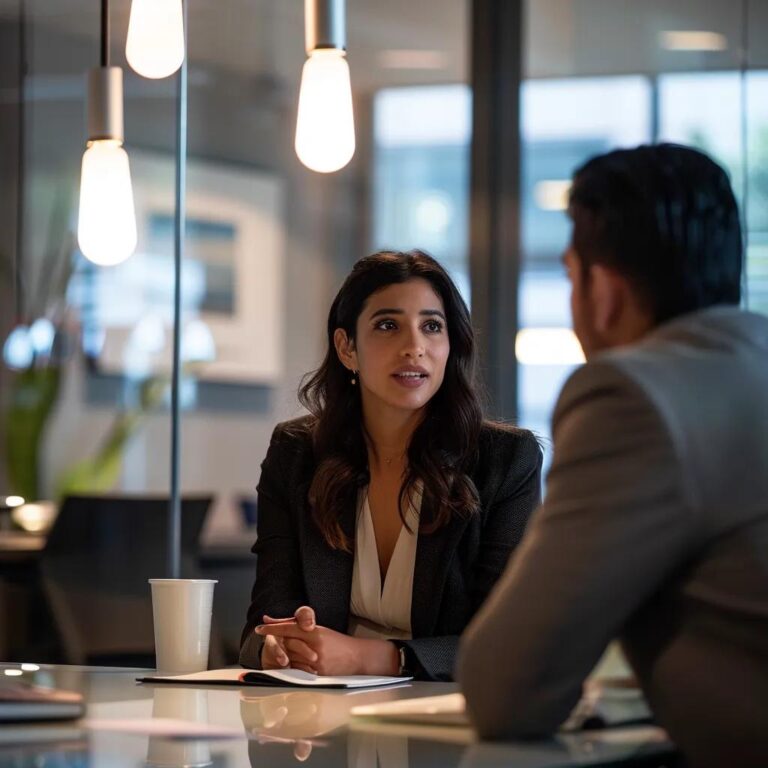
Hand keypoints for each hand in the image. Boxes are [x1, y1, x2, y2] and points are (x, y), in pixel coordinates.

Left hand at [256, 607, 397, 675]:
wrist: (358, 657)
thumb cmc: (338, 642)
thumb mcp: (320, 631)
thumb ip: (299, 627)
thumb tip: (277, 621)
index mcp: (316, 633)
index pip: (289, 629)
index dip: (272, 628)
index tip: (260, 628)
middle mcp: (315, 647)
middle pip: (287, 644)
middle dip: (277, 643)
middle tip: (267, 642)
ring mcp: (316, 663)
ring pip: (291, 659)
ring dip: (284, 657)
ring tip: (279, 656)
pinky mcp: (318, 676)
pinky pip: (299, 672)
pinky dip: (292, 669)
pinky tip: (289, 667)